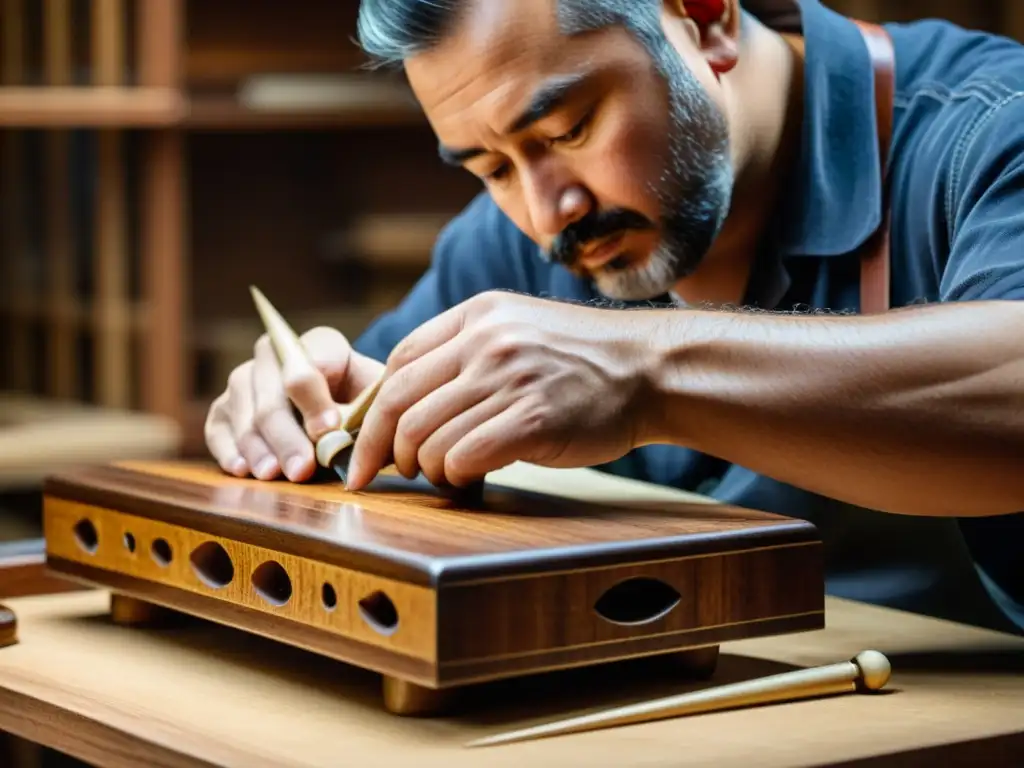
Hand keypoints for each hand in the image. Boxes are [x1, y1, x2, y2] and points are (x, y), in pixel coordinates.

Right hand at [205, 326, 383, 481]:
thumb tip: (336, 440)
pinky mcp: (224, 407)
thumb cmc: (364, 406)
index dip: (316, 401)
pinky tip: (241, 469)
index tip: (329, 429)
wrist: (345, 410)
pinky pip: (217, 427)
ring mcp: (245, 379)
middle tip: (301, 468)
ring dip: (258, 447)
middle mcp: (275, 354)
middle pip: (273, 395)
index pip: (309, 368)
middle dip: (287, 435)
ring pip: (244, 411)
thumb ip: (360, 415)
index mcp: (320, 343)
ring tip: (272, 474)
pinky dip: (227, 449)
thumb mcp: (374, 404)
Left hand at [345, 291, 655, 489]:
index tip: (361, 443)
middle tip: (388, 473)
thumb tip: (406, 402)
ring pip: (427, 436)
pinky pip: (463, 457)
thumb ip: (466, 352)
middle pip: (400, 403)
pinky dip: (454, 476)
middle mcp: (488, 341)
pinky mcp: (533, 419)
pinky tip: (468, 479)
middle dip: (381, 449)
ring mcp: (510, 378)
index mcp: (478, 315)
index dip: (371, 411)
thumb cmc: (580, 360)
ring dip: (424, 467)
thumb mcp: (518, 329)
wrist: (648, 370)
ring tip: (442, 474)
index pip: (398, 363)